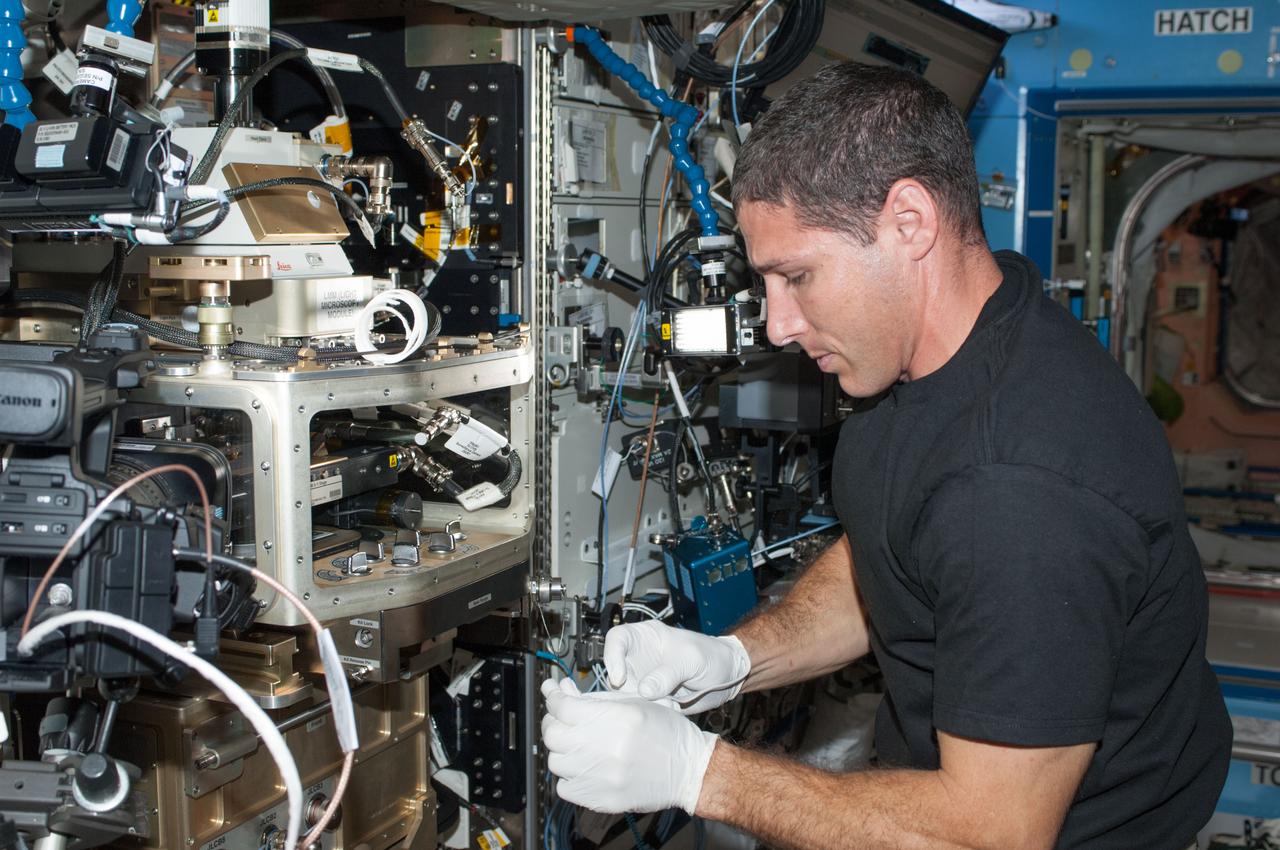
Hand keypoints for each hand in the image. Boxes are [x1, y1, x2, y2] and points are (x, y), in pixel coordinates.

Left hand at [540, 677, 717, 813]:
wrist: (689, 769)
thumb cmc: (667, 733)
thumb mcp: (635, 702)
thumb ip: (595, 697)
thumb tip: (562, 689)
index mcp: (618, 718)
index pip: (563, 706)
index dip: (553, 698)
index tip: (553, 694)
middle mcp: (607, 747)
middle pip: (553, 733)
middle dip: (553, 722)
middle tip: (562, 718)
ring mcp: (602, 776)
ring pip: (555, 761)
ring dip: (561, 749)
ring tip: (575, 743)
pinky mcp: (601, 798)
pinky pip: (564, 788)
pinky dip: (568, 776)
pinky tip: (582, 766)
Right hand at [603, 620, 750, 713]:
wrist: (728, 676)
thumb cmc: (711, 655)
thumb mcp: (691, 659)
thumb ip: (668, 673)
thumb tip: (644, 690)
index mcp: (645, 637)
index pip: (616, 640)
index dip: (612, 657)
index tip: (619, 678)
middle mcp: (639, 659)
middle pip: (615, 672)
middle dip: (627, 689)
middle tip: (647, 698)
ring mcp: (644, 680)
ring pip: (625, 695)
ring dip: (640, 704)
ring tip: (667, 703)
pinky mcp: (651, 700)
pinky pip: (640, 708)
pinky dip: (650, 712)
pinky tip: (669, 708)